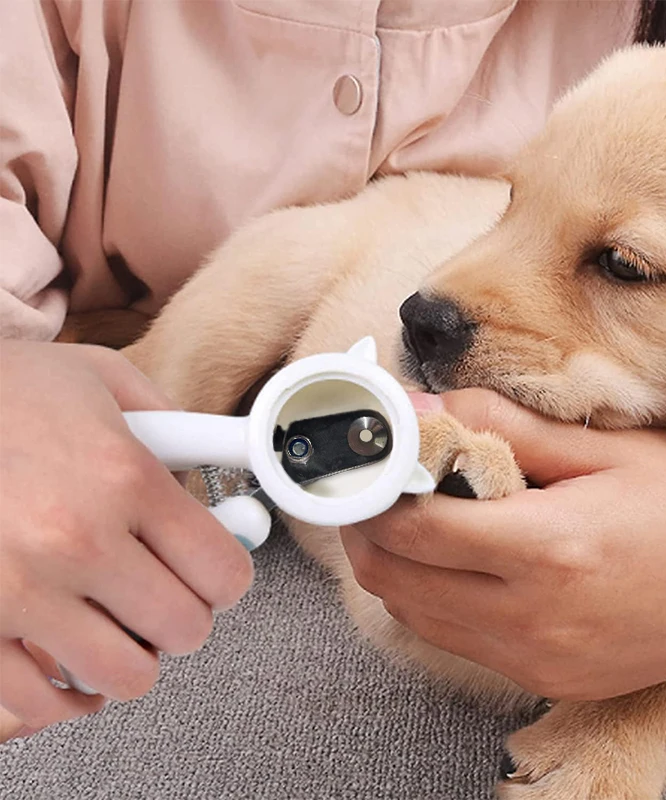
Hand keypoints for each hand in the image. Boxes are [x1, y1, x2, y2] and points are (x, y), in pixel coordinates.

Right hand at [0, 341, 253, 739]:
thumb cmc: (7, 394)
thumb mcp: (101, 377)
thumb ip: (169, 422)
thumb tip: (216, 462)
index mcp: (123, 475)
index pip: (222, 569)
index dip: (229, 578)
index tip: (217, 576)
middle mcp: (76, 539)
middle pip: (184, 628)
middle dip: (185, 615)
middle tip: (164, 594)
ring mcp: (17, 590)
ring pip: (125, 676)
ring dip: (132, 655)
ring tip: (118, 622)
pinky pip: (41, 701)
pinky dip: (67, 692)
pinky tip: (70, 657)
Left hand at [341, 389, 665, 700]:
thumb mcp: (600, 448)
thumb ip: (500, 424)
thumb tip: (422, 406)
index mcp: (548, 550)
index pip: (414, 529)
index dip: (373, 493)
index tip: (365, 464)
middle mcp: (534, 619)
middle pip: (395, 581)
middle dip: (366, 530)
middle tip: (372, 489)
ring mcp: (538, 660)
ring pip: (415, 616)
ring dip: (393, 567)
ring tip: (406, 519)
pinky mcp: (548, 679)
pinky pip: (457, 641)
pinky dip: (431, 600)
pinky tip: (452, 562)